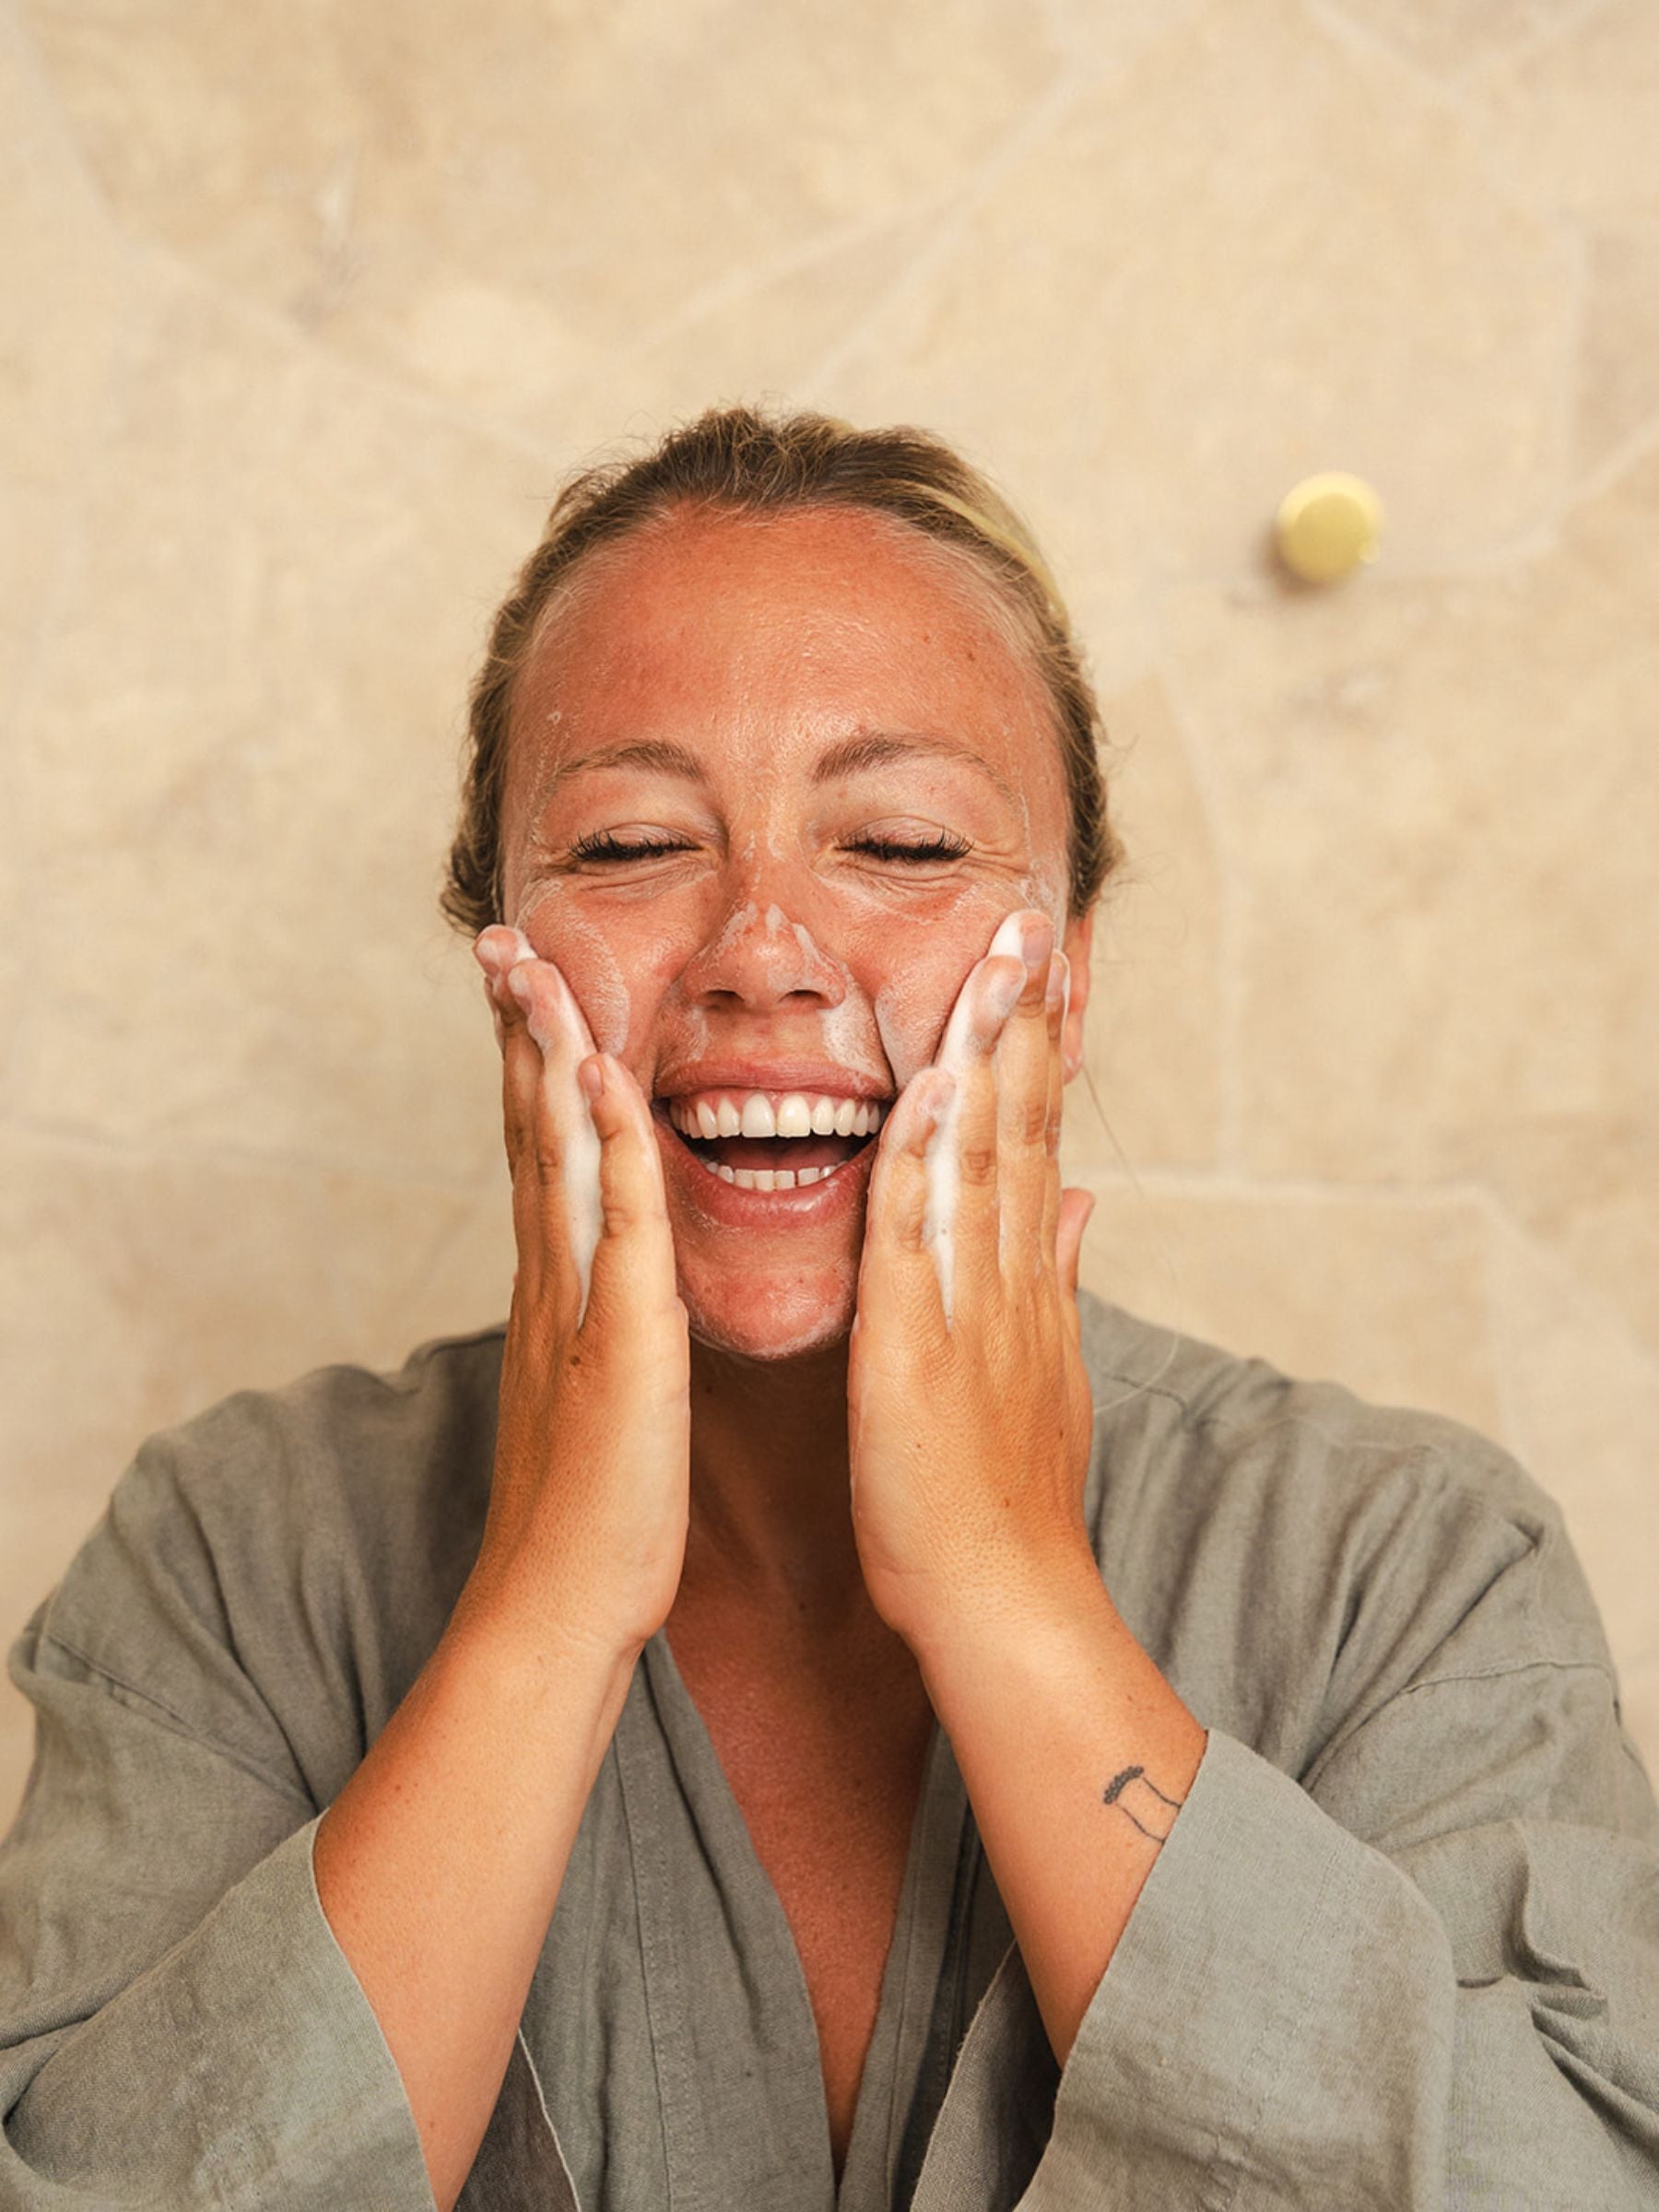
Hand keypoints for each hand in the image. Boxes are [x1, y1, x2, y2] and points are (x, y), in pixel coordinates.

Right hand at [456, 927, 690, 1665]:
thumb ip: (605, 1324)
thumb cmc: (599, 1514)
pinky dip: (604, 1149)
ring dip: (544, 1056)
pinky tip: (598, 1078)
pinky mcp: (618, 1346)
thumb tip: (617, 1284)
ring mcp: (578, 1307)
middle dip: (517, 1031)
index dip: (531, 1064)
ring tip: (530, 968)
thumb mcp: (602, 1392)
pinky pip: (616, 1230)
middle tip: (500, 939)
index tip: (524, 985)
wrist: (561, 1612)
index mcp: (561, 1290)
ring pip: (556, 1156)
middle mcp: (555, 1281)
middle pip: (530, 1130)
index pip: (543, 1152)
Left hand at [847, 910, 1096, 1659]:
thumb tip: (1086, 1201)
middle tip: (1034, 919)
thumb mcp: (1049, 1375)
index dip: (1040, 1050)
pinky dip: (926, 1155)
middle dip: (1030, 1019)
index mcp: (1027, 1281)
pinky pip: (919, 1230)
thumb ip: (1062, 1279)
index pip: (1037, 1140)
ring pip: (984, 1155)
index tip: (1043, 966)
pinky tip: (929, 1089)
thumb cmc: (1007, 1503)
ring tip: (1001, 962)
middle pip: (1024, 1124)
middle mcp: (1010, 1276)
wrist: (1007, 1603)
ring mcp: (970, 1303)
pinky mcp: (917, 1341)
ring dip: (992, 1056)